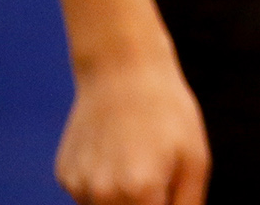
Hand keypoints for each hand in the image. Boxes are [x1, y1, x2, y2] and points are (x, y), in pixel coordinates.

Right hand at [54, 52, 209, 204]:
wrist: (122, 68)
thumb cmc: (168, 112)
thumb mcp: (195, 158)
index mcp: (141, 192)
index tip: (162, 196)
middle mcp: (103, 195)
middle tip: (152, 176)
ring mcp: (79, 186)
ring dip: (122, 202)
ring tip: (137, 162)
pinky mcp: (65, 175)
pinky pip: (88, 197)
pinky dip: (103, 187)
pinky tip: (115, 152)